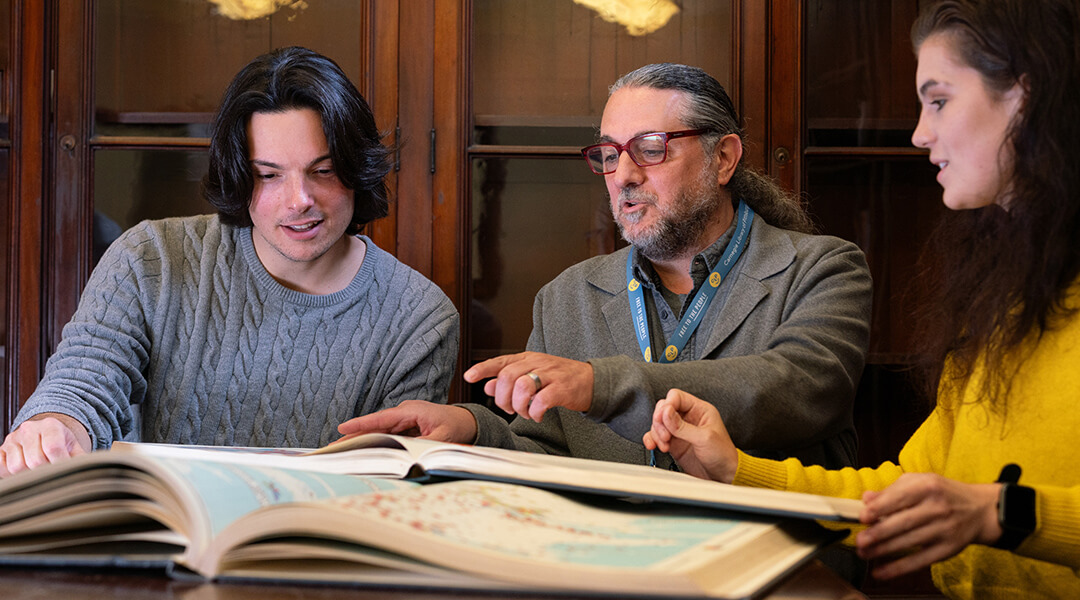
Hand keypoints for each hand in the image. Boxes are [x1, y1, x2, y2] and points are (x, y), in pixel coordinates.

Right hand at [0, 413, 90, 476]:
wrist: (46, 434)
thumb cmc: (62, 443)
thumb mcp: (75, 448)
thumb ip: (81, 459)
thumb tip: (88, 472)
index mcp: (50, 425)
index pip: (53, 448)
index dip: (59, 463)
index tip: (64, 469)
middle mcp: (29, 429)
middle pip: (34, 460)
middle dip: (45, 471)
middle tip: (51, 471)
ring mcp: (13, 439)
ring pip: (17, 467)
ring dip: (28, 474)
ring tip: (38, 471)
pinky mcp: (1, 449)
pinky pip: (1, 468)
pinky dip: (11, 475)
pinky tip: (24, 471)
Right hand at [336, 401, 478, 443]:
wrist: (466, 421)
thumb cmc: (456, 425)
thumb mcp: (443, 437)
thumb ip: (425, 445)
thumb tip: (409, 456)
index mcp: (412, 411)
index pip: (382, 418)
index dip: (362, 423)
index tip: (343, 427)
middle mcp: (404, 412)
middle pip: (375, 425)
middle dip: (355, 434)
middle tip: (334, 445)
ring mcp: (404, 418)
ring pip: (378, 430)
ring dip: (362, 439)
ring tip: (342, 449)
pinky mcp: (405, 426)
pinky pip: (386, 434)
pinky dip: (374, 441)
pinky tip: (362, 450)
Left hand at [463, 352, 593, 420]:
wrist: (591, 380)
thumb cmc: (560, 378)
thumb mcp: (532, 373)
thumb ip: (509, 379)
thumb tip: (487, 385)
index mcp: (527, 359)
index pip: (500, 361)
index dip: (483, 369)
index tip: (469, 376)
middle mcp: (537, 363)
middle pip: (507, 376)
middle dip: (503, 398)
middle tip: (510, 409)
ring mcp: (550, 375)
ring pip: (522, 386)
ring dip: (519, 405)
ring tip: (525, 412)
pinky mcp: (562, 388)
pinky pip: (541, 400)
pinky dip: (535, 412)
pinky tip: (537, 415)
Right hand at [642, 389, 738, 482]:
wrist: (722, 476)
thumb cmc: (722, 455)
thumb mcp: (704, 438)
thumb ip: (682, 426)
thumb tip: (665, 412)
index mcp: (699, 410)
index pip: (677, 397)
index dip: (667, 405)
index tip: (664, 418)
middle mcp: (688, 417)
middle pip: (664, 408)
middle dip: (660, 421)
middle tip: (665, 434)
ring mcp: (679, 430)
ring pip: (659, 422)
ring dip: (656, 433)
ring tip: (664, 444)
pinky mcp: (673, 442)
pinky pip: (656, 436)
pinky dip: (652, 439)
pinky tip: (654, 445)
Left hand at [856, 473, 1001, 578]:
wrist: (980, 510)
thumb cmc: (943, 494)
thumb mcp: (920, 482)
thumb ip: (892, 490)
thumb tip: (867, 498)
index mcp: (928, 486)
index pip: (900, 497)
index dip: (880, 509)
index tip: (863, 517)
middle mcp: (937, 508)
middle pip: (904, 522)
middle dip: (879, 533)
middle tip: (860, 540)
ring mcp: (944, 530)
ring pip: (909, 542)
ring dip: (884, 550)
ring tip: (864, 554)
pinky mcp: (947, 549)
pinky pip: (920, 561)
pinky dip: (899, 568)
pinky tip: (881, 572)